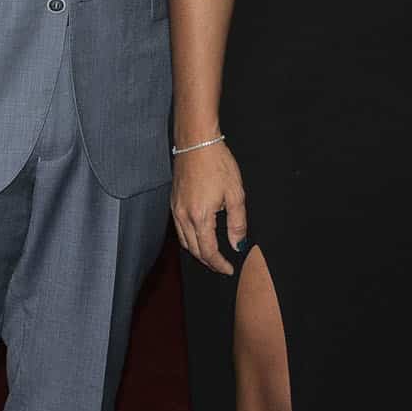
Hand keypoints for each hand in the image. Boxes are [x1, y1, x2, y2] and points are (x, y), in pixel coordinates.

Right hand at [171, 141, 245, 275]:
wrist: (196, 142)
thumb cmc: (217, 163)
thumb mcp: (235, 194)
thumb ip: (237, 223)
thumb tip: (238, 244)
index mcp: (200, 217)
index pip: (208, 251)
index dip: (219, 264)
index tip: (229, 269)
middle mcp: (183, 217)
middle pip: (194, 250)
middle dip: (208, 261)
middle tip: (222, 265)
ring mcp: (176, 209)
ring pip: (185, 241)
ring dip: (198, 252)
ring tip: (212, 255)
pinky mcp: (173, 201)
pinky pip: (179, 229)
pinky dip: (189, 239)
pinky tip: (199, 236)